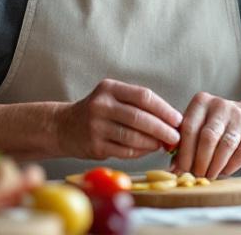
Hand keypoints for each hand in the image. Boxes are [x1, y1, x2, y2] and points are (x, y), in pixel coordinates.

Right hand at [57, 79, 182, 160]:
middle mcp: (101, 105)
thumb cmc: (97, 112)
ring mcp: (96, 126)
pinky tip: (147, 150)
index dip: (164, 109)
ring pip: (133, 136)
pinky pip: (125, 150)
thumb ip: (138, 106)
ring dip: (152, 143)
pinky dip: (140, 151)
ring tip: (162, 144)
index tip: (177, 119)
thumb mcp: (112, 98)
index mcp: (109, 88)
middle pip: (139, 117)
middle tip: (176, 137)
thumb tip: (171, 121)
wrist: (63, 126)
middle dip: (162, 129)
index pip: (143, 96)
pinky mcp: (94, 146)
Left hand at [174, 92, 240, 178]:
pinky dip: (229, 167)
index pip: (189, 128)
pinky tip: (222, 172)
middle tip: (195, 175)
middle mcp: (220, 106)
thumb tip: (173, 167)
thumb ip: (184, 142)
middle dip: (199, 161)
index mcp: (202, 101)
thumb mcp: (199, 125)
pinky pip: (240, 154)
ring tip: (208, 176)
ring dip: (214, 166)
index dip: (184, 152)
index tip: (180, 169)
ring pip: (224, 146)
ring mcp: (239, 118)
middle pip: (207, 138)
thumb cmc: (219, 125)